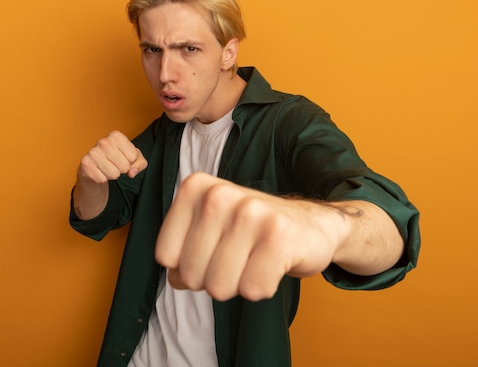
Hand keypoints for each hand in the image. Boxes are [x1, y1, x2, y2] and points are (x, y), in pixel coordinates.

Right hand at [78, 130, 147, 183]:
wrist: (95, 166)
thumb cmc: (116, 159)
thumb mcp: (133, 158)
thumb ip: (140, 163)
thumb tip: (132, 172)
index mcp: (116, 136)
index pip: (134, 157)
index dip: (131, 162)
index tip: (123, 158)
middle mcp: (103, 142)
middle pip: (125, 167)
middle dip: (122, 169)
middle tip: (114, 164)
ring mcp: (93, 153)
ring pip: (114, 174)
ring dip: (112, 175)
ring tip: (107, 168)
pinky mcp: (86, 164)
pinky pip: (103, 179)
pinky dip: (103, 179)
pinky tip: (99, 171)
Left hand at [155, 172, 348, 300]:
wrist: (312, 225)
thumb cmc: (253, 231)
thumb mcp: (209, 230)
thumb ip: (181, 253)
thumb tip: (176, 279)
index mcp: (196, 188)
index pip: (165, 256)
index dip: (187, 266)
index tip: (213, 250)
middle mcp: (220, 194)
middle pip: (191, 275)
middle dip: (214, 278)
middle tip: (239, 257)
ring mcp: (250, 212)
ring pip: (219, 287)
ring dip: (239, 284)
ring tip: (255, 260)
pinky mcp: (279, 235)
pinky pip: (253, 290)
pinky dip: (263, 287)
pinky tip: (273, 265)